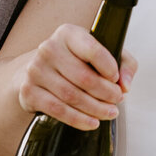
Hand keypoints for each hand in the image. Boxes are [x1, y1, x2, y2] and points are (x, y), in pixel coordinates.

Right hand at [13, 26, 137, 130]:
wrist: (39, 71)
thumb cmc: (75, 61)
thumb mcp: (102, 53)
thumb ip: (124, 63)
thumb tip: (126, 85)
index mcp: (68, 33)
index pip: (92, 49)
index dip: (109, 67)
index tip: (117, 80)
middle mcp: (49, 48)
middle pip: (84, 77)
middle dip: (106, 93)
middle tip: (117, 101)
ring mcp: (36, 70)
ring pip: (72, 96)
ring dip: (95, 109)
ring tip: (109, 113)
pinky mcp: (29, 91)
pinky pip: (58, 109)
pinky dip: (78, 119)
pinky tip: (92, 122)